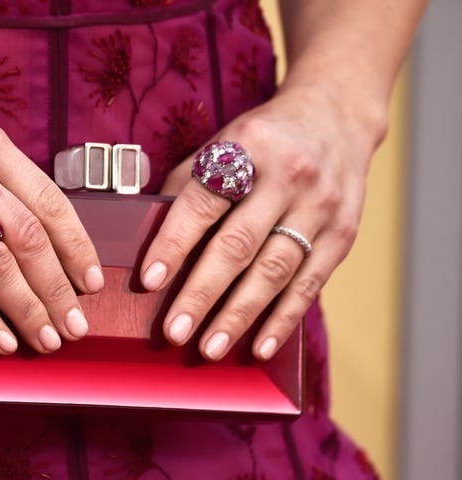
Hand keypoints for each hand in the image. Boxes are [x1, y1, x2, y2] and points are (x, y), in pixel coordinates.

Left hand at [140, 85, 381, 360]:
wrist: (336, 118)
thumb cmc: (260, 140)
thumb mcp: (220, 145)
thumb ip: (187, 189)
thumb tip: (148, 243)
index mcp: (246, 147)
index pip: (203, 202)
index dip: (174, 243)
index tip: (149, 281)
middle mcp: (287, 176)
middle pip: (238, 244)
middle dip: (202, 293)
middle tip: (174, 332)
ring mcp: (320, 206)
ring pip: (274, 271)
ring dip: (239, 315)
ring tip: (209, 348)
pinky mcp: (342, 234)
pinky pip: (309, 284)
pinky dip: (282, 319)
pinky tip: (259, 346)